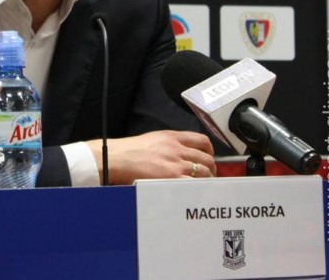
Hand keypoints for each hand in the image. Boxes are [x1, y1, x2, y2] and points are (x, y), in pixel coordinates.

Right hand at [87, 130, 215, 184]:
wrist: (116, 158)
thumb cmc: (129, 151)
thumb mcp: (153, 139)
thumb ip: (170, 144)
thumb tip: (182, 154)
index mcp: (172, 137)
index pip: (201, 140)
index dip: (209, 151)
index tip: (208, 158)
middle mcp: (177, 148)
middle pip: (206, 158)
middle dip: (211, 169)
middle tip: (209, 176)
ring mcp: (175, 164)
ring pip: (204, 172)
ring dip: (207, 180)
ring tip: (203, 187)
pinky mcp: (172, 178)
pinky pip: (195, 183)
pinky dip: (199, 188)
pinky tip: (197, 192)